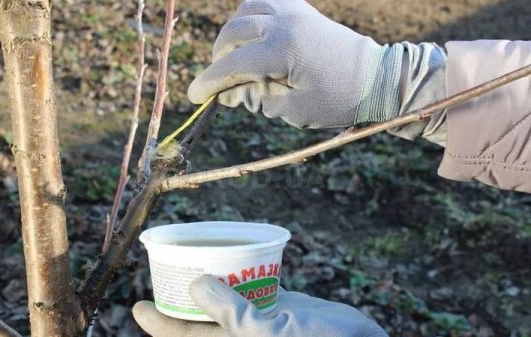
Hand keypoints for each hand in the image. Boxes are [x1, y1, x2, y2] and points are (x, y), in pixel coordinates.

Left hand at [133, 275, 387, 336]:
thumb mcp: (268, 334)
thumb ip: (231, 313)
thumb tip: (195, 285)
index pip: (185, 336)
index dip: (160, 323)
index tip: (137, 306)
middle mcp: (240, 335)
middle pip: (199, 318)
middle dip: (179, 298)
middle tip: (162, 271)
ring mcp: (259, 320)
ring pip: (223, 300)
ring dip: (205, 281)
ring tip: (189, 258)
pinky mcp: (279, 306)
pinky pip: (250, 286)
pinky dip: (237, 271)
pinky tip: (229, 253)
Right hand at [188, 0, 403, 128]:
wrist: (378, 79)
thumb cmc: (338, 100)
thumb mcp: (293, 108)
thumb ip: (255, 98)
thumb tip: (225, 93)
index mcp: (283, 49)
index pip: (233, 65)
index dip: (209, 82)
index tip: (194, 96)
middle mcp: (284, 21)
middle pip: (232, 33)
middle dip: (219, 59)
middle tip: (222, 83)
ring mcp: (293, 9)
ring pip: (244, 11)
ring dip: (233, 35)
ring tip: (238, 60)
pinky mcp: (300, 7)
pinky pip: (263, 1)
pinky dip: (249, 16)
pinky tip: (252, 37)